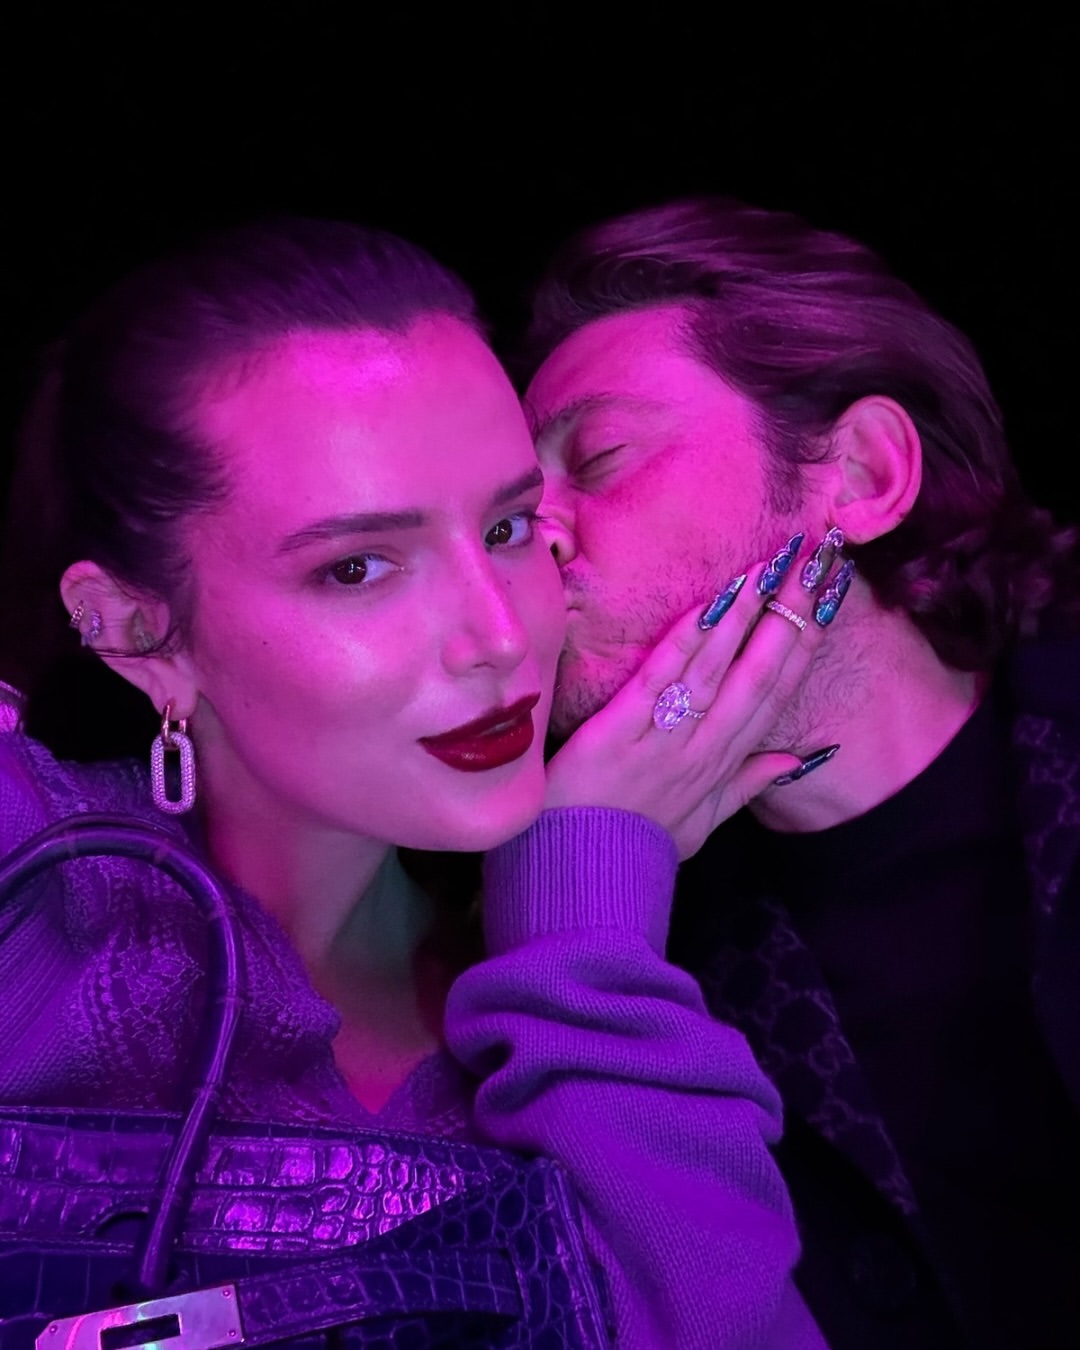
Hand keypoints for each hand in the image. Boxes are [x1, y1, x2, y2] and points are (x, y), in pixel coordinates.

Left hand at [544, 541, 839, 858]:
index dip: (805, 647)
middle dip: (789, 617)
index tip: (829, 601)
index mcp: (722, 765)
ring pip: (716, 670)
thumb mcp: (702, 825)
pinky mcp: (618, 732)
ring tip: (771, 568)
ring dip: (746, 617)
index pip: (775, 696)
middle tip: (816, 563)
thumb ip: (748, 785)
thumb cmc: (636, 848)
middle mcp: (703, 748)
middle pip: (758, 675)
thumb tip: (802, 760)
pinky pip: (661, 680)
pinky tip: (710, 606)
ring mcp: (664, 740)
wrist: (580, 878)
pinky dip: (687, 642)